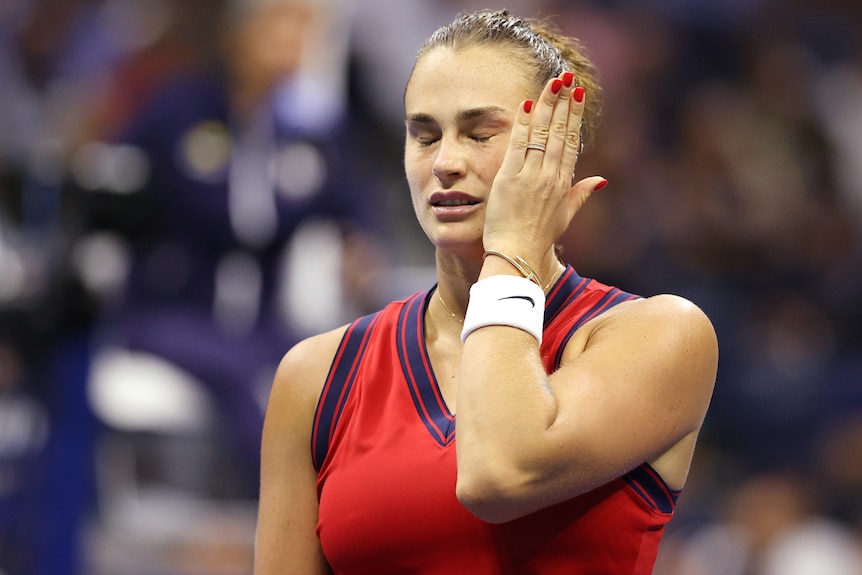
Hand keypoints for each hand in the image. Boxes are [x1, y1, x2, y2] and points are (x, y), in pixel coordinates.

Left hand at [483, 71, 606, 261]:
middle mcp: (550, 176)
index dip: (575, 116)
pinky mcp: (510, 178)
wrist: (517, 254)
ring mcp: (531, 176)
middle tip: (567, 78)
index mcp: (564, 183)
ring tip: (552, 82)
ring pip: (542, 133)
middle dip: (564, 102)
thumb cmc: (538, 238)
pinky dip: (523, 124)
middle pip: (560, 131)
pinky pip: (519, 144)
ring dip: (547, 105)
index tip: (577, 95)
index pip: (571, 142)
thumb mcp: (566, 216)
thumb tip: (602, 180)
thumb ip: (582, 194)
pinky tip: (527, 104)